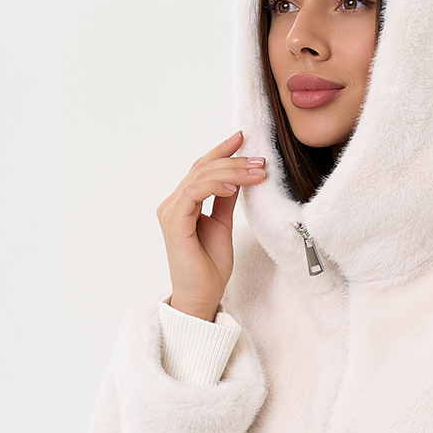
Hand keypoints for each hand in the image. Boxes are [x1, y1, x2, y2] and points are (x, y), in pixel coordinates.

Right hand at [155, 131, 266, 320]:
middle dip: (233, 160)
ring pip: (200, 177)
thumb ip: (224, 200)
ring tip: (256, 172)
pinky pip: (194, 192)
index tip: (242, 137)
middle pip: (202, 168)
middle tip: (260, 160)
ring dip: (231, 171)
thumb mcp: (223, 224)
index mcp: (183, 203)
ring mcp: (172, 211)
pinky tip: (234, 185)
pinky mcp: (175, 222)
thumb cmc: (210, 266)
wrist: (203, 295)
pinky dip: (215, 185)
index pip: (202, 169)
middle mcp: (173, 203)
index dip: (221, 151)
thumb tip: (236, 177)